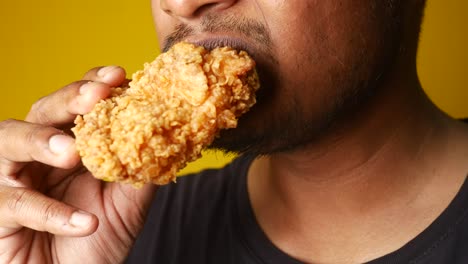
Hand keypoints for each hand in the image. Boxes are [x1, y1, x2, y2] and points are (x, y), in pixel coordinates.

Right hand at [0, 66, 156, 262]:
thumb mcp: (127, 204)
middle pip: (40, 111)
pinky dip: (51, 213)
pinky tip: (86, 221)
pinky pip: (13, 204)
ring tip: (73, 152)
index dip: (93, 85)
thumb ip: (141, 170)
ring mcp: (12, 181)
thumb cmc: (96, 244)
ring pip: (7, 142)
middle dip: (67, 100)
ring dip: (40, 141)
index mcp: (69, 146)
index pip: (76, 104)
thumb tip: (167, 135)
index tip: (120, 76)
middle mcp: (37, 156)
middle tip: (96, 97)